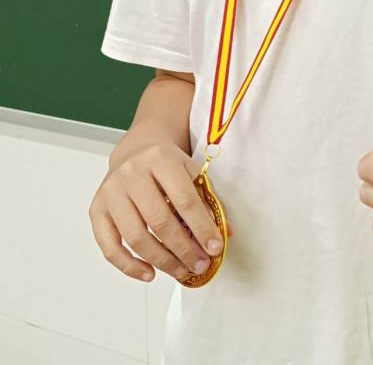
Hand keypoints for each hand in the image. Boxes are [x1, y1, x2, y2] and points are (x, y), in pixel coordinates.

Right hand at [89, 142, 233, 282]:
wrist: (135, 149)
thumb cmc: (166, 164)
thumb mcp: (190, 171)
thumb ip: (207, 200)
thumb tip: (225, 233)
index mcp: (160, 158)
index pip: (185, 200)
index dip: (202, 228)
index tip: (214, 248)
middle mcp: (131, 173)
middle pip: (159, 221)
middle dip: (183, 249)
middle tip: (199, 265)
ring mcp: (111, 192)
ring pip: (135, 237)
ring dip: (161, 261)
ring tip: (181, 271)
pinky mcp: (97, 209)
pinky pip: (109, 247)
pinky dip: (129, 266)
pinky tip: (149, 273)